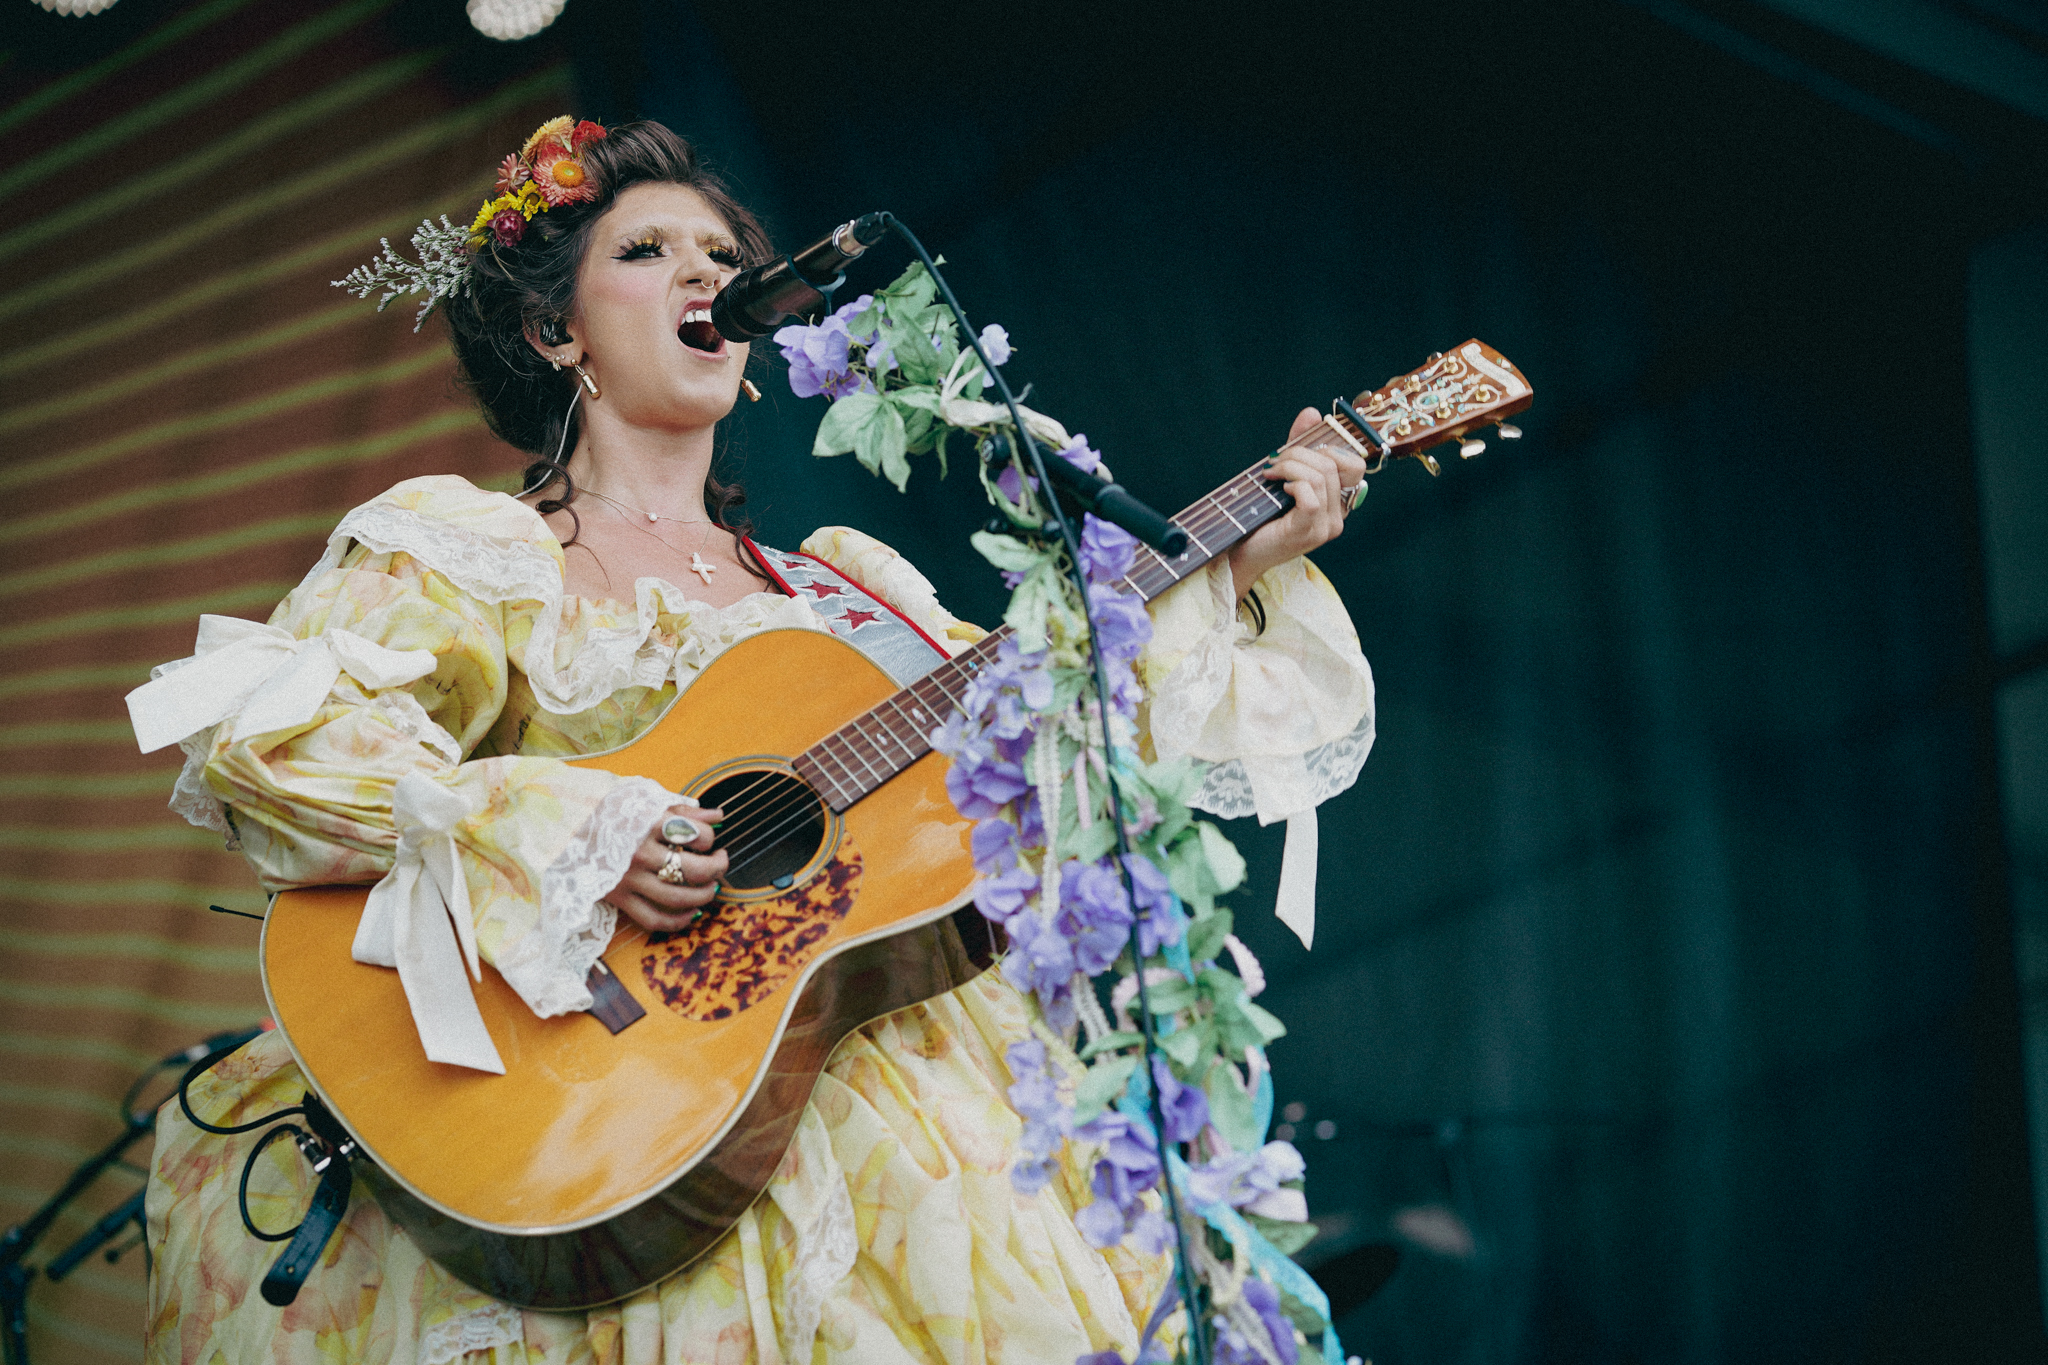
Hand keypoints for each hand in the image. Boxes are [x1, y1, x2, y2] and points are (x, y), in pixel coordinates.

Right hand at [604, 802, 726, 932]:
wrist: (564, 827)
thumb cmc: (609, 810)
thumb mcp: (645, 800)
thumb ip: (682, 809)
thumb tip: (718, 817)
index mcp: (648, 823)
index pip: (698, 835)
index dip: (710, 838)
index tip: (707, 839)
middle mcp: (640, 853)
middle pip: (694, 870)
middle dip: (717, 869)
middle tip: (720, 862)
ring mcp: (628, 879)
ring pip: (678, 898)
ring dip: (704, 896)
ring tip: (711, 887)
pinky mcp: (618, 898)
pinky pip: (654, 919)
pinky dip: (678, 921)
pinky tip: (692, 911)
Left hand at [1227, 406, 1365, 601]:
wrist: (1240, 551)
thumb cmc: (1260, 515)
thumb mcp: (1283, 475)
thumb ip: (1300, 446)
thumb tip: (1312, 413)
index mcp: (1337, 502)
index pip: (1355, 465)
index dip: (1331, 448)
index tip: (1301, 450)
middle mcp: (1338, 516)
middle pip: (1333, 465)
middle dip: (1299, 453)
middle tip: (1274, 461)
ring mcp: (1326, 527)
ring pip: (1321, 477)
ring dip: (1290, 466)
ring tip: (1270, 473)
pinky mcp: (1308, 532)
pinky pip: (1311, 496)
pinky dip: (1292, 483)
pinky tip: (1278, 488)